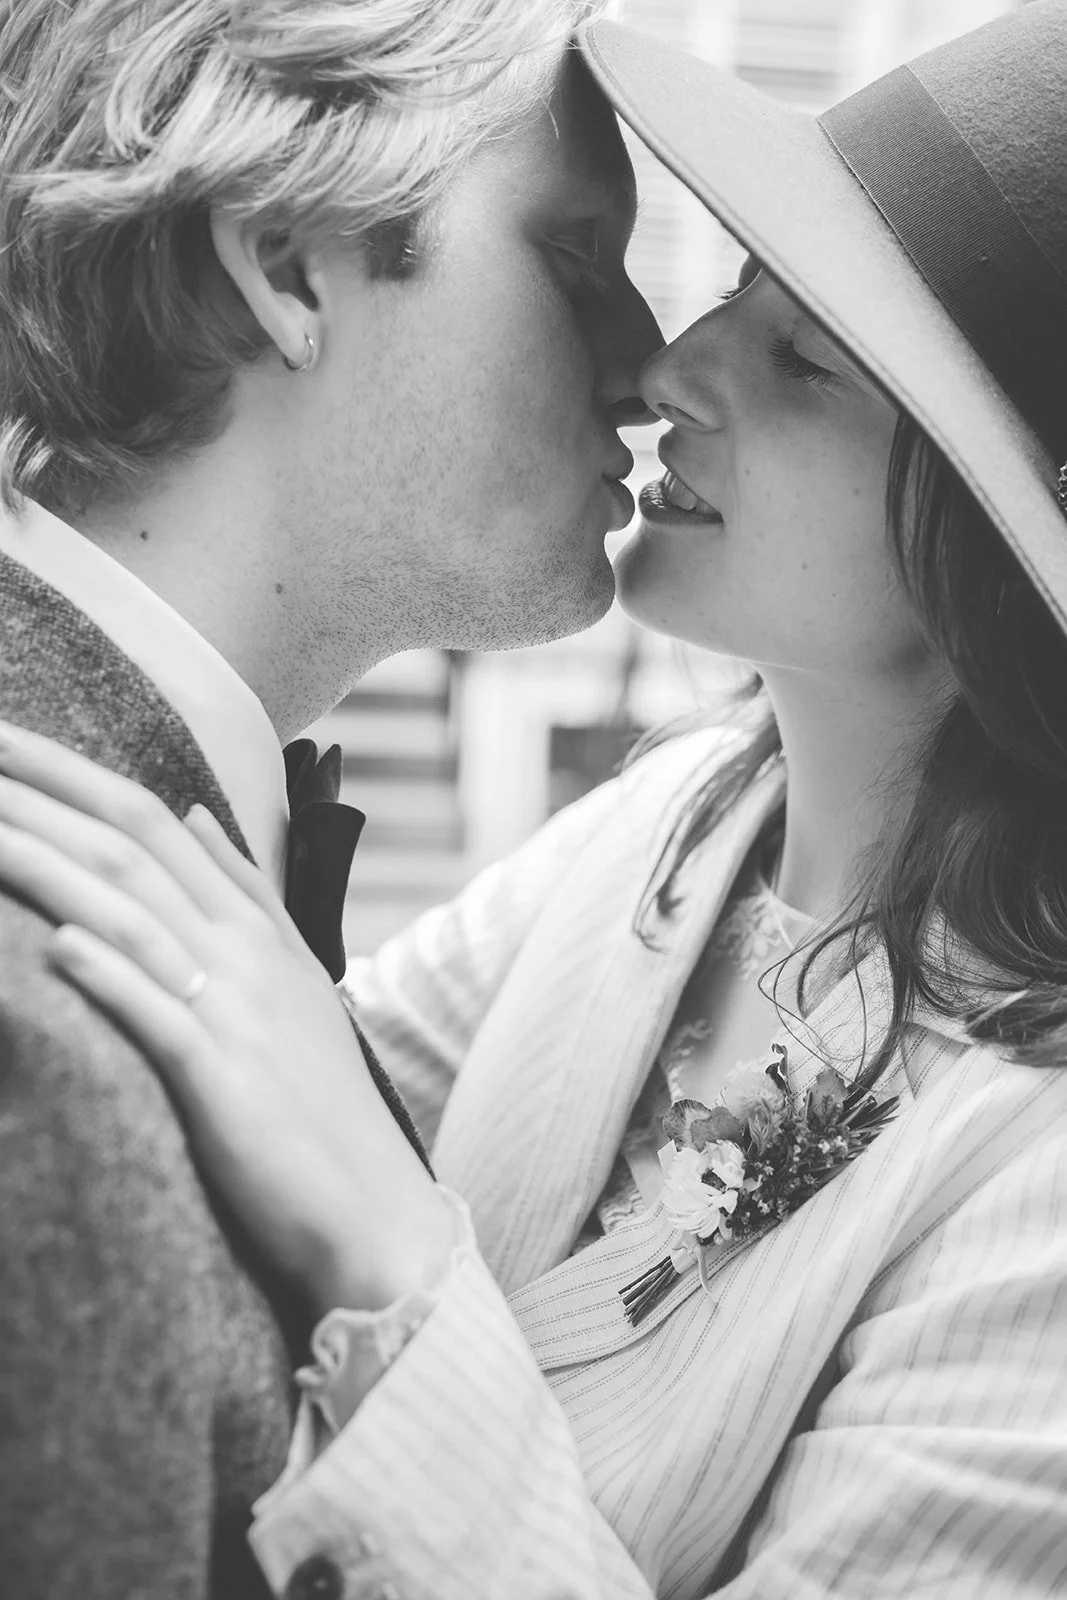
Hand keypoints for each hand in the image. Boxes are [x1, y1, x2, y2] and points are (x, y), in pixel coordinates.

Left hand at [0, 720, 452, 1318]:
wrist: (374, 1211)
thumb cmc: (318, 1106)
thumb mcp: (291, 979)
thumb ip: (245, 894)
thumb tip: (198, 815)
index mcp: (253, 926)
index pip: (152, 821)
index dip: (71, 773)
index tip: (2, 738)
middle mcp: (242, 951)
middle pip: (127, 847)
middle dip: (39, 791)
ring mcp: (235, 1010)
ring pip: (128, 912)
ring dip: (41, 861)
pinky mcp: (224, 1081)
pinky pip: (159, 1016)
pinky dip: (111, 975)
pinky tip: (59, 945)